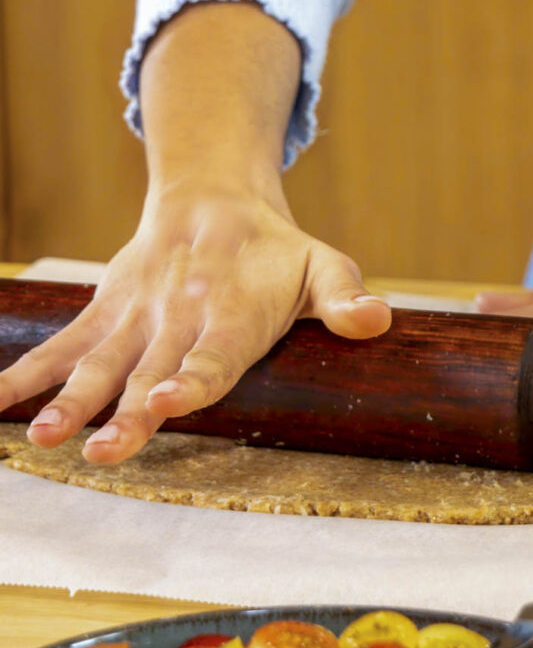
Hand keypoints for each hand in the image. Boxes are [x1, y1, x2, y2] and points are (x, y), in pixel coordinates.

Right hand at [0, 185, 390, 463]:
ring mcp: (138, 315)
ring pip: (101, 361)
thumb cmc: (274, 250)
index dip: (193, 381)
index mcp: (234, 314)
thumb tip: (379, 320)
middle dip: (125, 412)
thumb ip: (345, 296)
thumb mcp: (321, 265)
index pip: (215, 354)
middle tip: (100, 449)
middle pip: (151, 370)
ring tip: (45, 435)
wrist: (211, 198)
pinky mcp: (109, 309)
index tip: (167, 404)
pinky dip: (32, 371)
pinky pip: (67, 342)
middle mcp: (181, 317)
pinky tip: (1, 402)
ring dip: (70, 398)